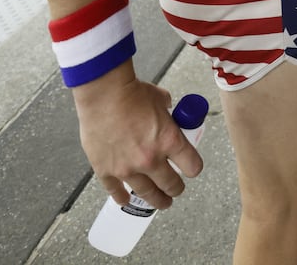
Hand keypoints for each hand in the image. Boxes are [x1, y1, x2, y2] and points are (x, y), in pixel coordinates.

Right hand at [72, 75, 202, 209]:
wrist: (103, 94)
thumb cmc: (132, 93)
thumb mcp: (161, 100)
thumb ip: (168, 112)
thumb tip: (168, 113)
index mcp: (170, 141)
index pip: (192, 167)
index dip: (193, 169)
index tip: (191, 169)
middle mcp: (151, 159)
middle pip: (171, 185)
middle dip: (175, 189)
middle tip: (175, 191)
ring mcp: (127, 168)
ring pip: (147, 193)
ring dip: (156, 200)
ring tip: (161, 203)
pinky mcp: (106, 170)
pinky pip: (115, 191)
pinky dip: (121, 197)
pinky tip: (126, 200)